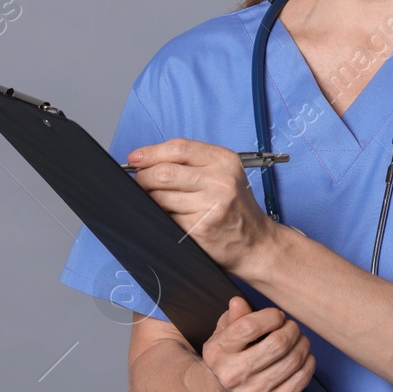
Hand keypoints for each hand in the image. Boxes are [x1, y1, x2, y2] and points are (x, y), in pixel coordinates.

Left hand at [128, 138, 277, 275]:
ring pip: (160, 197)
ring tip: (160, 203)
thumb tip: (146, 161)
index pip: (178, 148)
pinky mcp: (200, 228)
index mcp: (225, 161)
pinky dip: (161, 217)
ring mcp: (211, 205)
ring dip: (151, 200)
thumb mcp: (224, 175)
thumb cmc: (236, 208)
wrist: (256, 244)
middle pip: (164, 172)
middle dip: (143, 178)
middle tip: (141, 184)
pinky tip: (171, 218)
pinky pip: (166, 218)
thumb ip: (192, 164)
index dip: (151, 153)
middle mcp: (220, 181)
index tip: (135, 159)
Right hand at [202, 296, 314, 391]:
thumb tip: (239, 301)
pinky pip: (301, 379)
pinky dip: (309, 362)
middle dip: (291, 329)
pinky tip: (304, 356)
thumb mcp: (223, 334)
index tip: (276, 316)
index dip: (270, 316)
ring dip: (303, 344)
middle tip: (291, 327)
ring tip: (299, 339)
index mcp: (218, 353)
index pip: (250, 326)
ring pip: (293, 360)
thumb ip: (233, 317)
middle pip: (278, 344)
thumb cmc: (228, 358)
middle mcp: (234, 375)